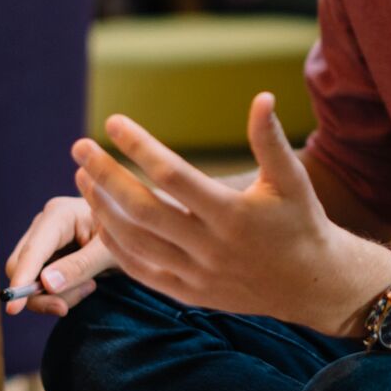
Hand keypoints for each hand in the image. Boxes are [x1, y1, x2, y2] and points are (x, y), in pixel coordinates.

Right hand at [4, 195, 118, 316]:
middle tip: (67, 307)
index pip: (31, 251)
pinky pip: (40, 284)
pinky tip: (87, 283)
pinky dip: (60, 293)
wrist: (136, 229)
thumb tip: (46, 284)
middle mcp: (44, 225)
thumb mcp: (111, 252)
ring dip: (56, 295)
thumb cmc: (129, 232)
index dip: (21, 280)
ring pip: (29, 280)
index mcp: (59, 214)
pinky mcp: (47, 256)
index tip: (13, 308)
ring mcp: (43, 240)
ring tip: (91, 286)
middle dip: (41, 294)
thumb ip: (81, 266)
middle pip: (21, 267)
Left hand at [73, 92, 388, 332]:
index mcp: (232, 214)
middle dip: (105, 176)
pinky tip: (102, 218)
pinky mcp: (189, 293)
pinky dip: (116, 245)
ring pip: (135, 242)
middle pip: (142, 210)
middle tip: (80, 147)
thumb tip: (262, 97)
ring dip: (103, 209)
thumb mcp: (292, 178)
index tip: (112, 122)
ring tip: (83, 177)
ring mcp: (196, 274)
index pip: (173, 176)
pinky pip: (141, 271)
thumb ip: (270, 139)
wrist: (311, 284)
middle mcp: (210, 246)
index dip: (139, 147)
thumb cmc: (300, 221)